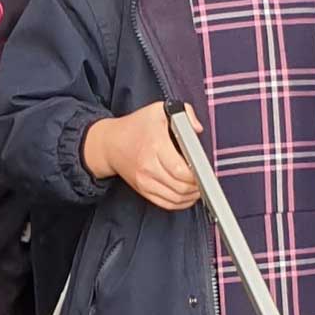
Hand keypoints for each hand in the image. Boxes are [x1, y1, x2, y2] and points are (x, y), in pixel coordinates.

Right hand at [83, 102, 202, 209]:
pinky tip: (187, 195)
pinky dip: (181, 203)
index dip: (197, 175)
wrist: (109, 144)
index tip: (205, 171)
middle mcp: (149, 167)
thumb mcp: (159, 110)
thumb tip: (197, 129)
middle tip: (205, 179)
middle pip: (180, 187)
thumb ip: (185, 113)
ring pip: (175, 198)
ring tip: (198, 188)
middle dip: (198, 186)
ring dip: (191, 196)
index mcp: (156, 146)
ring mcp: (145, 182)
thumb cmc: (136, 126)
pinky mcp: (143, 190)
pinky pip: (166, 204)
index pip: (181, 170)